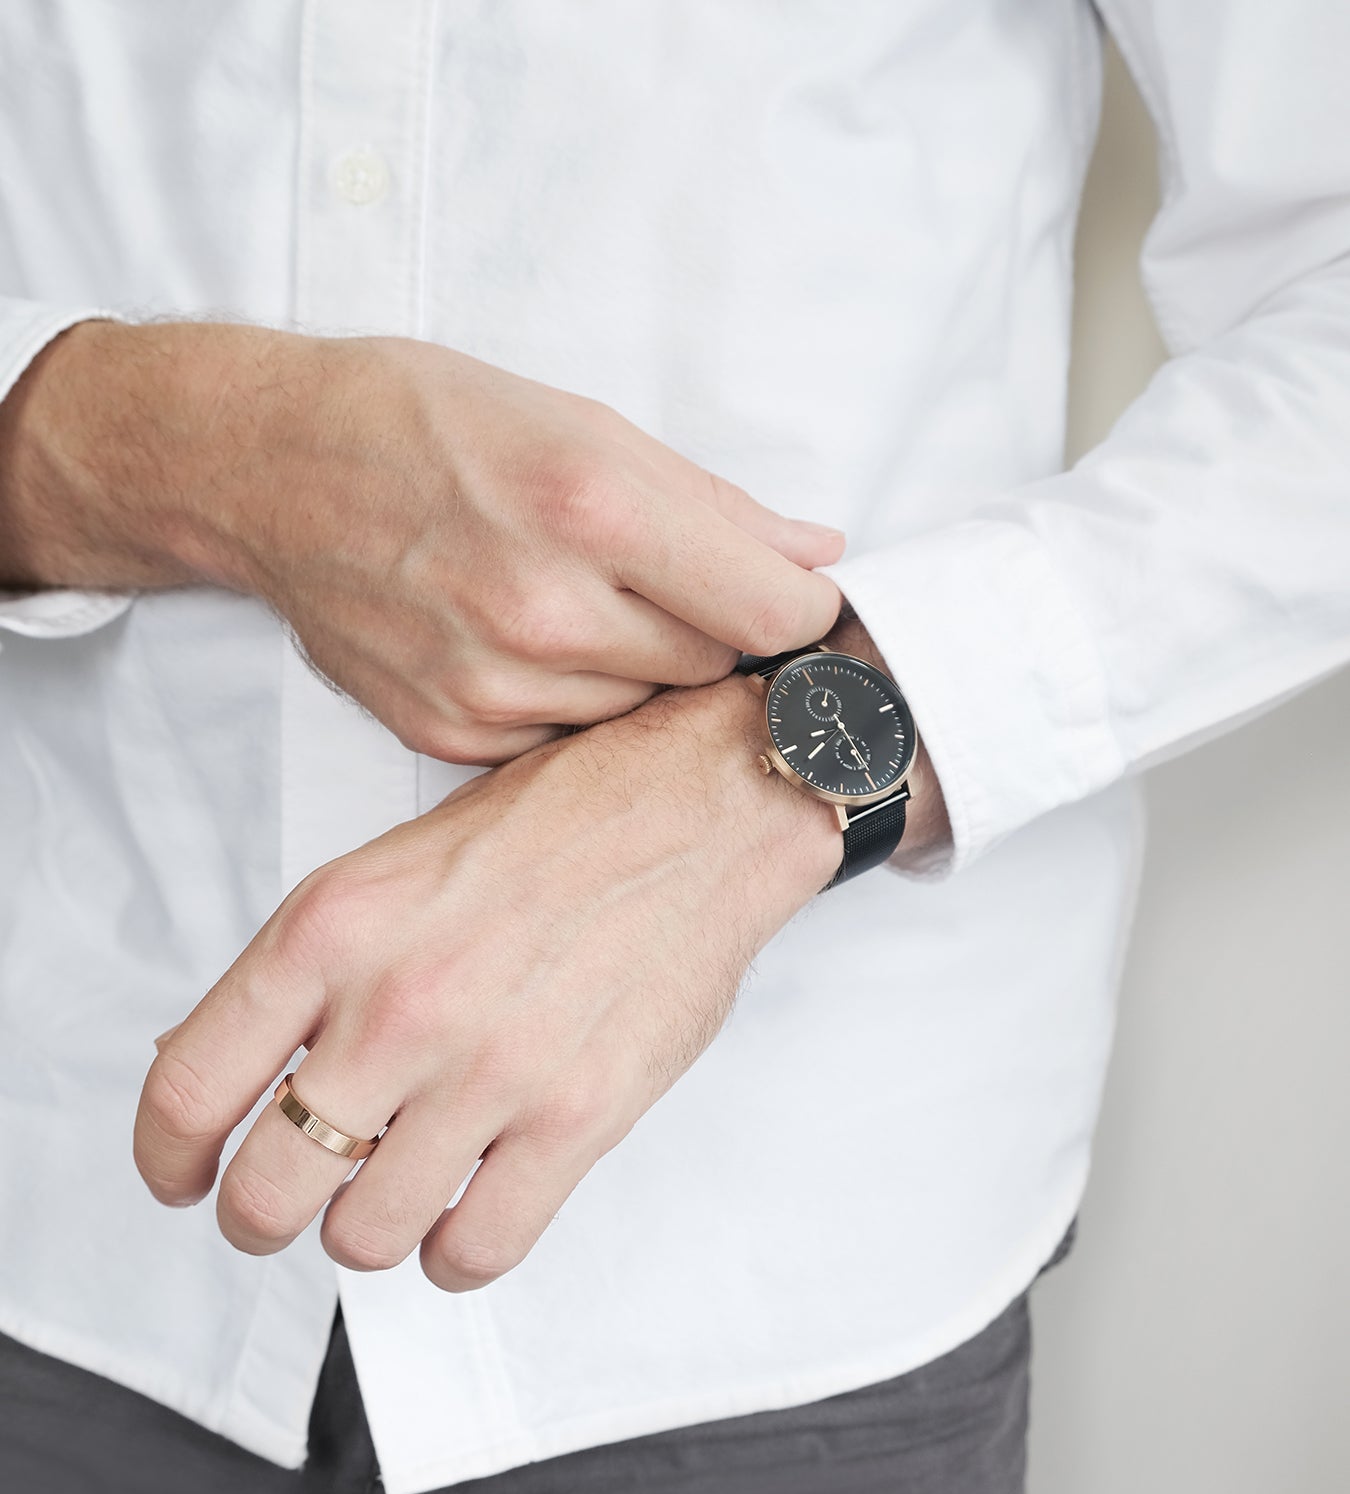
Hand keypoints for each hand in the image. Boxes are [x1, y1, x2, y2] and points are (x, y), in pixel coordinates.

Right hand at [0, 321, 843, 761]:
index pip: (770, 612)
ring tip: (581, 607)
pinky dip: (569, 704)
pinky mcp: (451, 734)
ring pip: (640, 715)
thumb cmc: (423, 424)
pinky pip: (564, 741)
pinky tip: (525, 645)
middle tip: (669, 589)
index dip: (800, 610)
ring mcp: (494, 687)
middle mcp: (547, 611)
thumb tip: (814, 555)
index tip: (795, 600)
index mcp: (594, 510)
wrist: (269, 471)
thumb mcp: (580, 422)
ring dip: (639, 673)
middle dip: (713, 633)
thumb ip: (713, 505)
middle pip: (711, 668)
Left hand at [133, 676, 843, 1289]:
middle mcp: (397, 1006)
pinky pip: (475, 1251)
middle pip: (265, 1191)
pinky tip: (462, 1216)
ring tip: (391, 1196)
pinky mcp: (577, 1119)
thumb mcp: (390, 869)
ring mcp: (490, 1070)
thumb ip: (305, 972)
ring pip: (364, 1237)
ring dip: (364, 1233)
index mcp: (330, 928)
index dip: (166, 1159)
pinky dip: (452, 1256)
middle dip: (258, 1218)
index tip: (182, 1177)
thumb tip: (213, 1066)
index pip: (188, 1086)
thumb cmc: (553, 825)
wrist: (701, 808)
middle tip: (282, 1207)